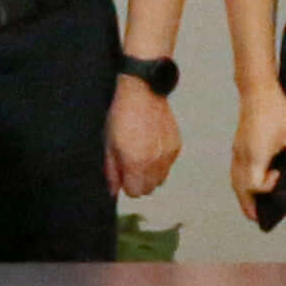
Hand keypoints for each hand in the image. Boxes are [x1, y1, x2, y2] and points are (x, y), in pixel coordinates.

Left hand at [107, 75, 179, 198]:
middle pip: (149, 189)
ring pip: (161, 179)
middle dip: (139, 182)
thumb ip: (111, 170)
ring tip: (141, 155)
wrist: (142, 92)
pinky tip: (151, 146)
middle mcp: (156, 162)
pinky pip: (169, 164)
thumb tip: (113, 190)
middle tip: (130, 165)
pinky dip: (161, 161)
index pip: (135, 192)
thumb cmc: (121, 115)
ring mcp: (168, 154)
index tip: (123, 175)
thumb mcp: (108, 143)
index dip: (127, 185)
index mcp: (136, 162)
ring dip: (151, 174)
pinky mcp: (176, 146)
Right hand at [231, 83, 285, 224]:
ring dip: (242, 196)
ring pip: (234, 180)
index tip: (279, 177)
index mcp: (255, 154)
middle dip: (247, 205)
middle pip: (239, 188)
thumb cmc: (276, 111)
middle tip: (257, 219)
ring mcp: (237, 151)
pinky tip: (248, 186)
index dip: (266, 188)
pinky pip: (235, 172)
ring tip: (251, 208)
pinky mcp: (236, 147)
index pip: (254, 184)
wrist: (256, 92)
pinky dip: (240, 183)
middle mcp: (242, 156)